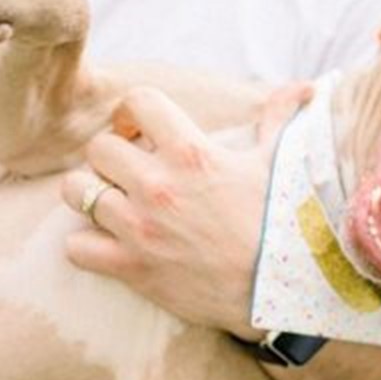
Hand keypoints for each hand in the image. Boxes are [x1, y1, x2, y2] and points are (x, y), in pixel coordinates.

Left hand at [60, 82, 311, 333]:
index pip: (137, 102)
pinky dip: (86, 246)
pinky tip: (109, 245)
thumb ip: (280, 119)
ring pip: (77, 191)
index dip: (134, 112)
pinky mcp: (130, 267)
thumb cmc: (281, 226)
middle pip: (98, 147)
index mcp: (191, 153)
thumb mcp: (280, 166)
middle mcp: (158, 185)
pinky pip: (75, 246)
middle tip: (129, 172)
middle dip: (111, 156)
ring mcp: (139, 227)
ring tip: (115, 205)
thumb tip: (305, 87)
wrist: (280, 293)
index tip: (141, 129)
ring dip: (92, 195)